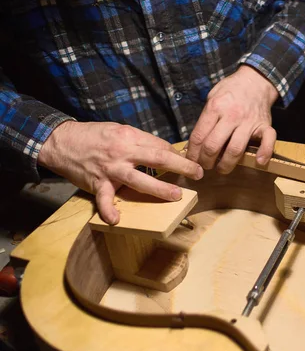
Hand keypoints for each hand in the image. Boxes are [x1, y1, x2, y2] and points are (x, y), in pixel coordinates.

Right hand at [38, 121, 203, 224]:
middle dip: (181, 166)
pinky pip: (104, 199)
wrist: (61, 141)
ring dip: (159, 189)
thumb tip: (163, 151)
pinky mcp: (97, 183)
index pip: (160, 146)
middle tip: (198, 173)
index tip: (189, 162)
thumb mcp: (119, 130)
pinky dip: (109, 210)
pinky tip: (116, 220)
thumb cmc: (93, 135)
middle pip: (157, 159)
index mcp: (130, 137)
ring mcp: (110, 169)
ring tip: (176, 195)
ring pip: (139, 180)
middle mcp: (122, 153)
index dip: (177, 154)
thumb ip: (140, 141)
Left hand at [185, 65, 278, 172]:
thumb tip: (193, 143)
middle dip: (206, 162)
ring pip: (235, 149)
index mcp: (216, 107)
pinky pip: (267, 141)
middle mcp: (232, 115)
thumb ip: (204, 119)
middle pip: (214, 146)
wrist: (256, 80)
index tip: (192, 161)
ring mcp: (249, 121)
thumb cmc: (231, 90)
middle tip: (205, 167)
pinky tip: (258, 162)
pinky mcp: (265, 125)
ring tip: (221, 169)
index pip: (199, 136)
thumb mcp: (212, 97)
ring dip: (226, 165)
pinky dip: (265, 153)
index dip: (193, 153)